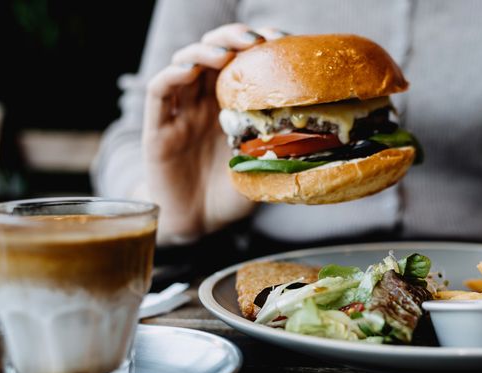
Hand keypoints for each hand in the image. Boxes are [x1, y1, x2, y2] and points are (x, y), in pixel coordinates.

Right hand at [141, 25, 287, 242]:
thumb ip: (283, 152)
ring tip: (224, 53)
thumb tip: (324, 141)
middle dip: (232, 38)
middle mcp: (205, 103)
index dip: (258, 46)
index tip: (280, 39)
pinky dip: (172, 75)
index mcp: (231, 107)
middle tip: (254, 39)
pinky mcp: (157, 128)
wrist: (198, 225)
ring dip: (204, 51)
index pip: (241, 62)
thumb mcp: (264, 169)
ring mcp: (180, 112)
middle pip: (213, 53)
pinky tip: (189, 71)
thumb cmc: (231, 196)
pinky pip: (160, 92)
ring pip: (185, 64)